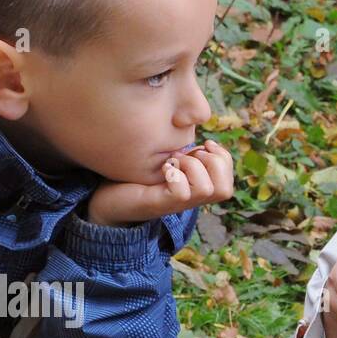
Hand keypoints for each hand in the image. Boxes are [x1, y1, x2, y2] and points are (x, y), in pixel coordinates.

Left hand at [85, 139, 233, 226]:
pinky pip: (181, 192)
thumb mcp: (168, 159)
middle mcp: (191, 199)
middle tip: (187, 155)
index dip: (223, 159)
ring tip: (173, 161)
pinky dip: (175, 176)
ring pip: (208, 189)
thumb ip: (185, 150)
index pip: (228, 182)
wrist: (108, 198)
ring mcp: (176, 203)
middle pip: (225, 190)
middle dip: (212, 163)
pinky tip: (163, 168)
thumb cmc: (136, 175)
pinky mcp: (159, 204)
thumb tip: (198, 133)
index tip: (203, 145)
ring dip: (192, 167)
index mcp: (196, 188)